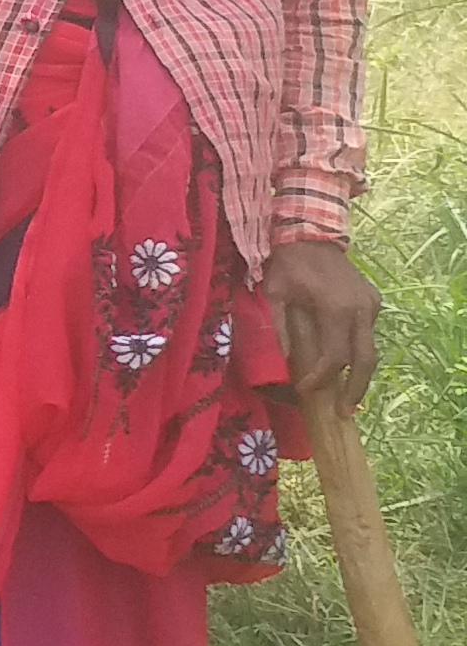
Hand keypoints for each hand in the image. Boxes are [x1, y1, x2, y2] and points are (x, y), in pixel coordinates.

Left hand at [267, 239, 381, 413]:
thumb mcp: (273, 294)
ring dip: (359, 373)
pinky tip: (344, 367)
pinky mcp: (372, 300)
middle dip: (356, 389)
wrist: (311, 233)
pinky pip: (366, 333)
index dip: (321, 377)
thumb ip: (277, 327)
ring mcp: (370, 304)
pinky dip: (357, 352)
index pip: (335, 356)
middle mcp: (360, 309)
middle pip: (365, 359)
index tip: (306, 390)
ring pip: (370, 348)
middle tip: (345, 413)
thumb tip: (282, 362)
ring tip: (346, 397)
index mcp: (336, 308)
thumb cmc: (287, 264)